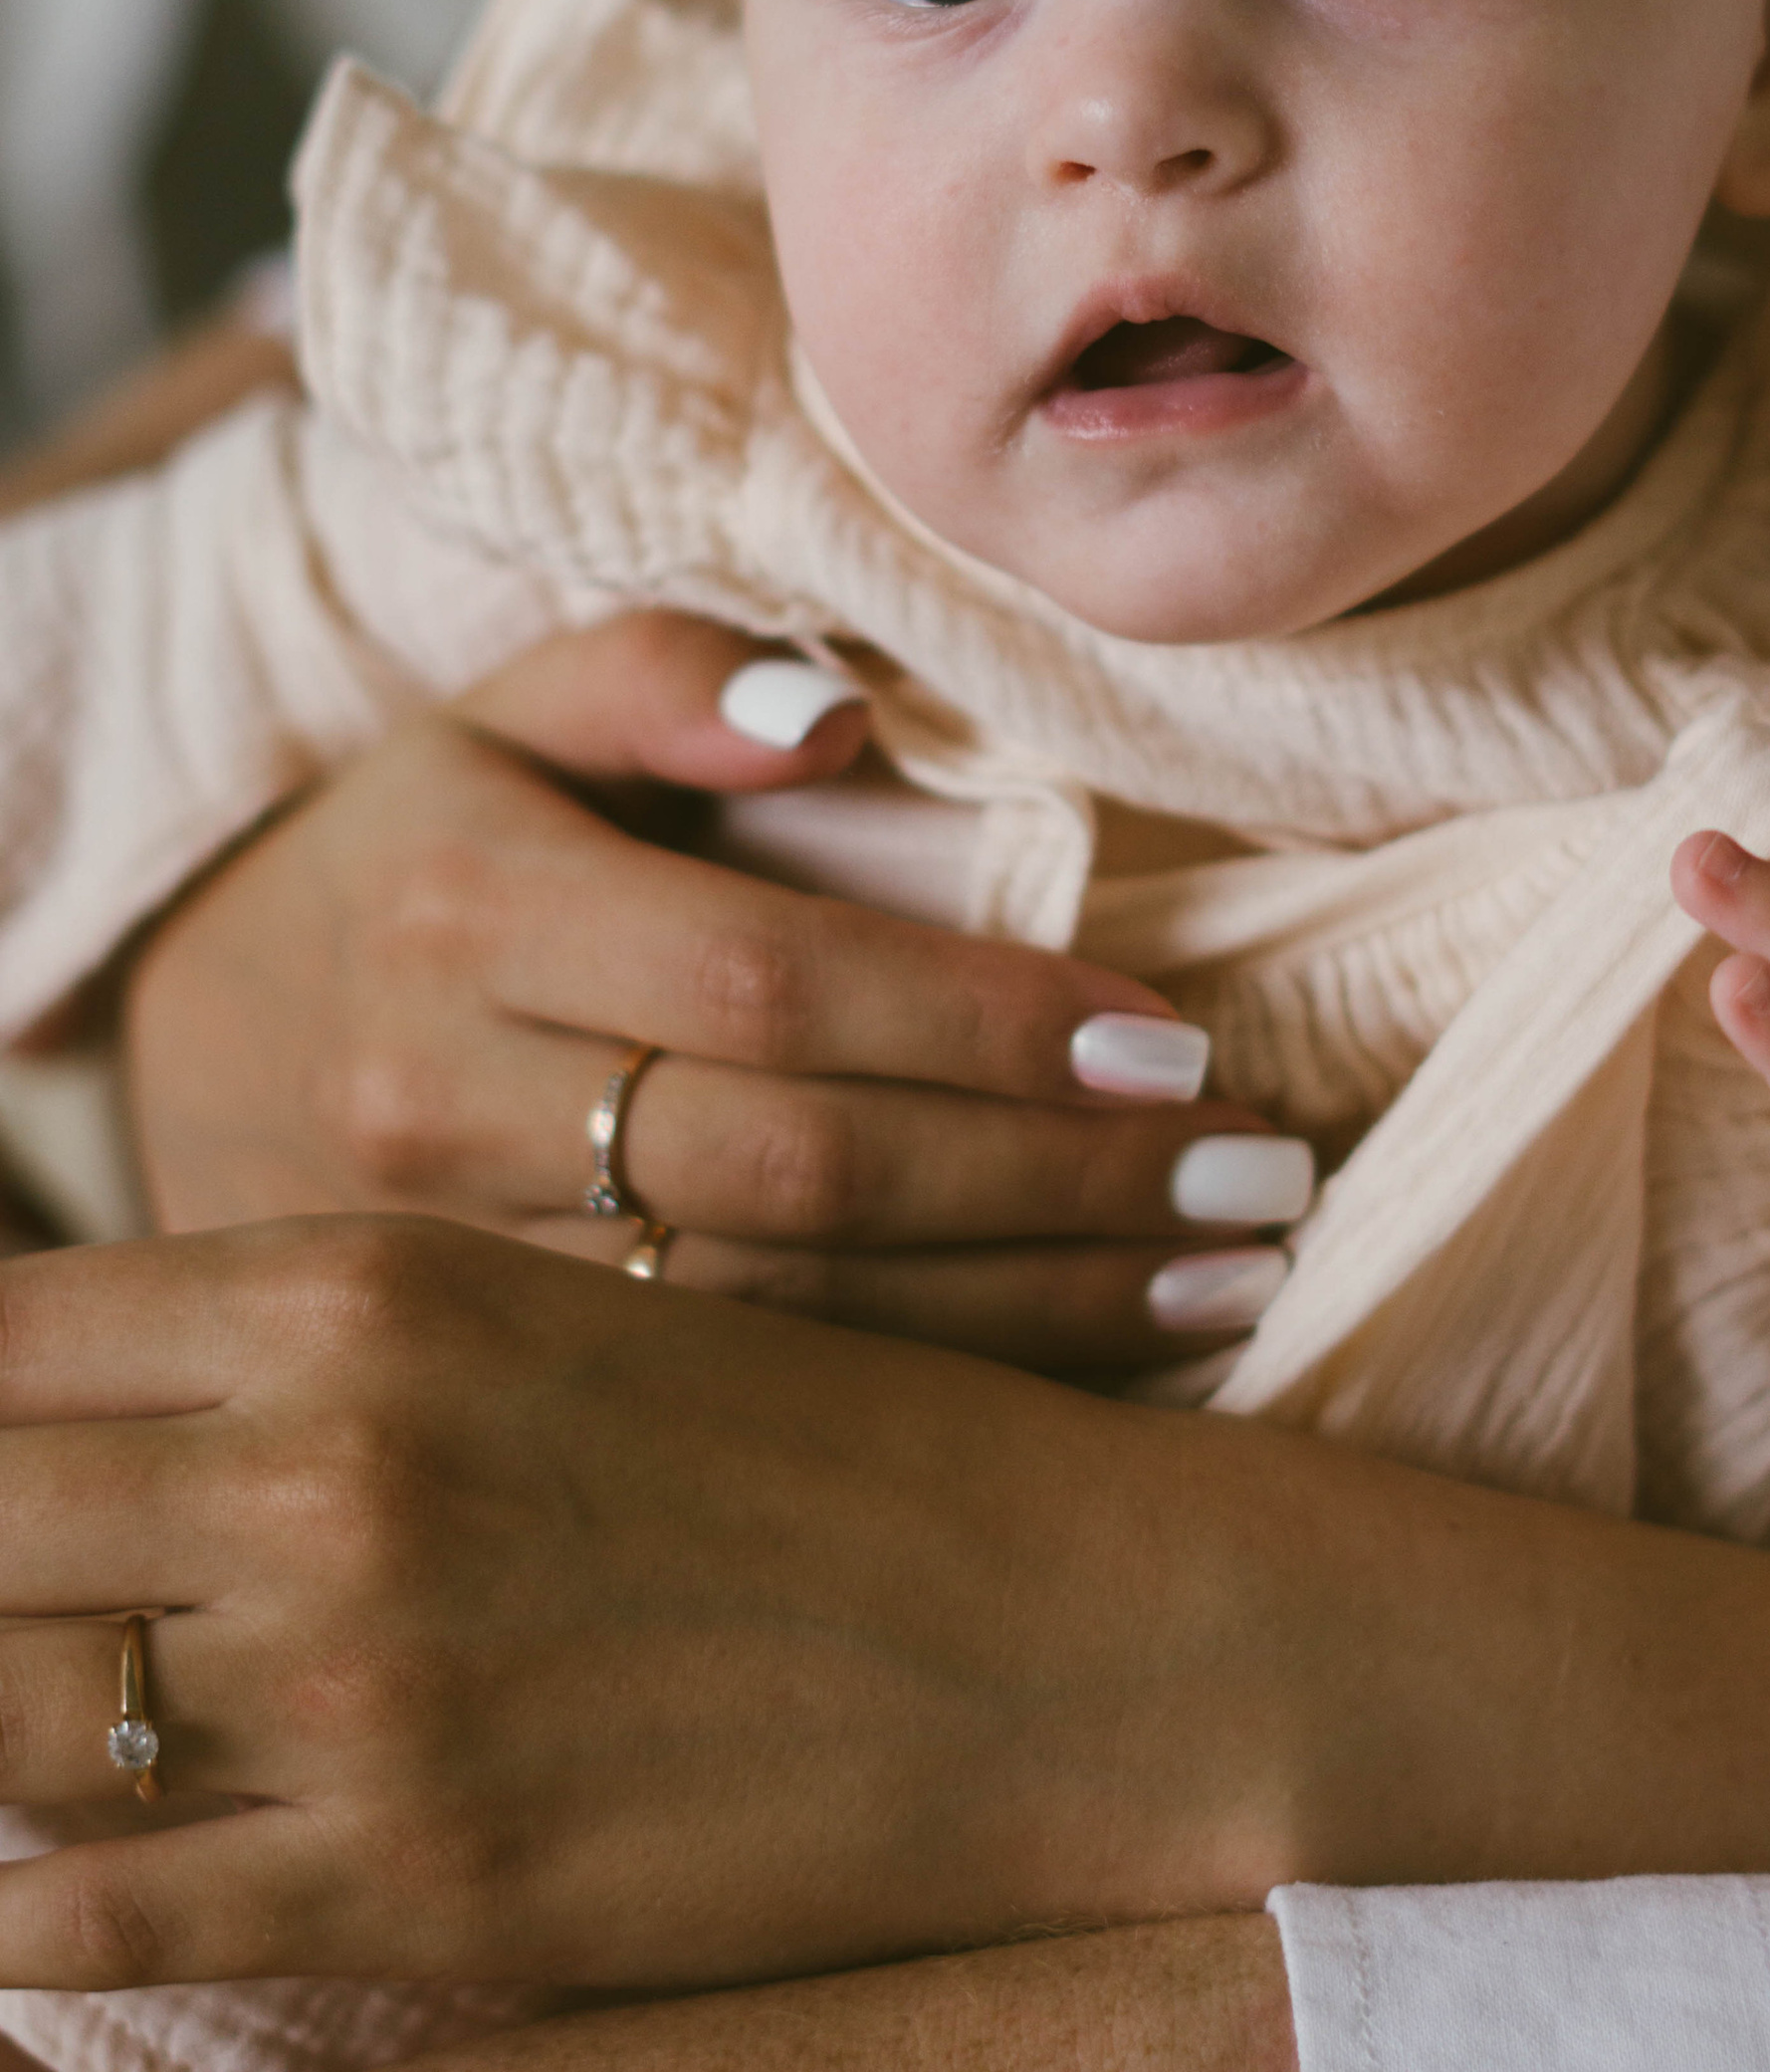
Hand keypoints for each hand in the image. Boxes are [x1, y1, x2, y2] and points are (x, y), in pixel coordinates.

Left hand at [0, 1217, 1317, 1993]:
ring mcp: (363, 1679)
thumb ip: (305, 1360)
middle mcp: (331, 1461)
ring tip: (15, 1731)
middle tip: (12, 1599)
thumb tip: (71, 1426)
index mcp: (365, 1284)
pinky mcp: (414, 1880)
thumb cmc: (817, 1456)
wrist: (1067, 1634)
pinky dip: (13, 1921)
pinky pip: (83, 1919)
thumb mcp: (540, 1326)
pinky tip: (24, 1900)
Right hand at [126, 610, 1306, 1376]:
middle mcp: (442, 1101)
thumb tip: (830, 712)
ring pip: (777, 1318)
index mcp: (467, 909)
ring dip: (1032, 1313)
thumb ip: (664, 670)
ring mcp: (461, 1272)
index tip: (1173, 1041)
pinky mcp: (505, 1381)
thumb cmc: (437, 846)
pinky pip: (742, 1401)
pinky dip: (939, 1396)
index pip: (767, 979)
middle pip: (791, 1166)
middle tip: (1262, 1174)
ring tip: (1233, 1278)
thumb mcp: (513, 710)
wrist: (205, 1050)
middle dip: (1051, 1181)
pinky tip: (1108, 1376)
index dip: (981, 1019)